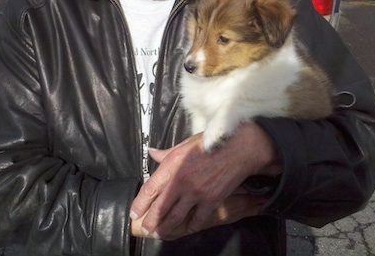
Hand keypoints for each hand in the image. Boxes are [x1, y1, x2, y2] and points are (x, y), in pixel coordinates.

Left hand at [129, 123, 281, 239]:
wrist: (239, 148)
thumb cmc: (212, 143)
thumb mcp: (185, 144)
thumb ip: (166, 153)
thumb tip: (152, 153)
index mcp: (172, 165)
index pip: (150, 189)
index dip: (140, 203)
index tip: (135, 212)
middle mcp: (181, 181)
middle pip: (160, 207)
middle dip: (151, 221)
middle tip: (146, 228)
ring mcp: (196, 193)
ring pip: (176, 217)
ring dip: (167, 227)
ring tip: (161, 232)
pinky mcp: (211, 200)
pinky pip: (198, 219)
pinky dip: (191, 225)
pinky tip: (188, 227)